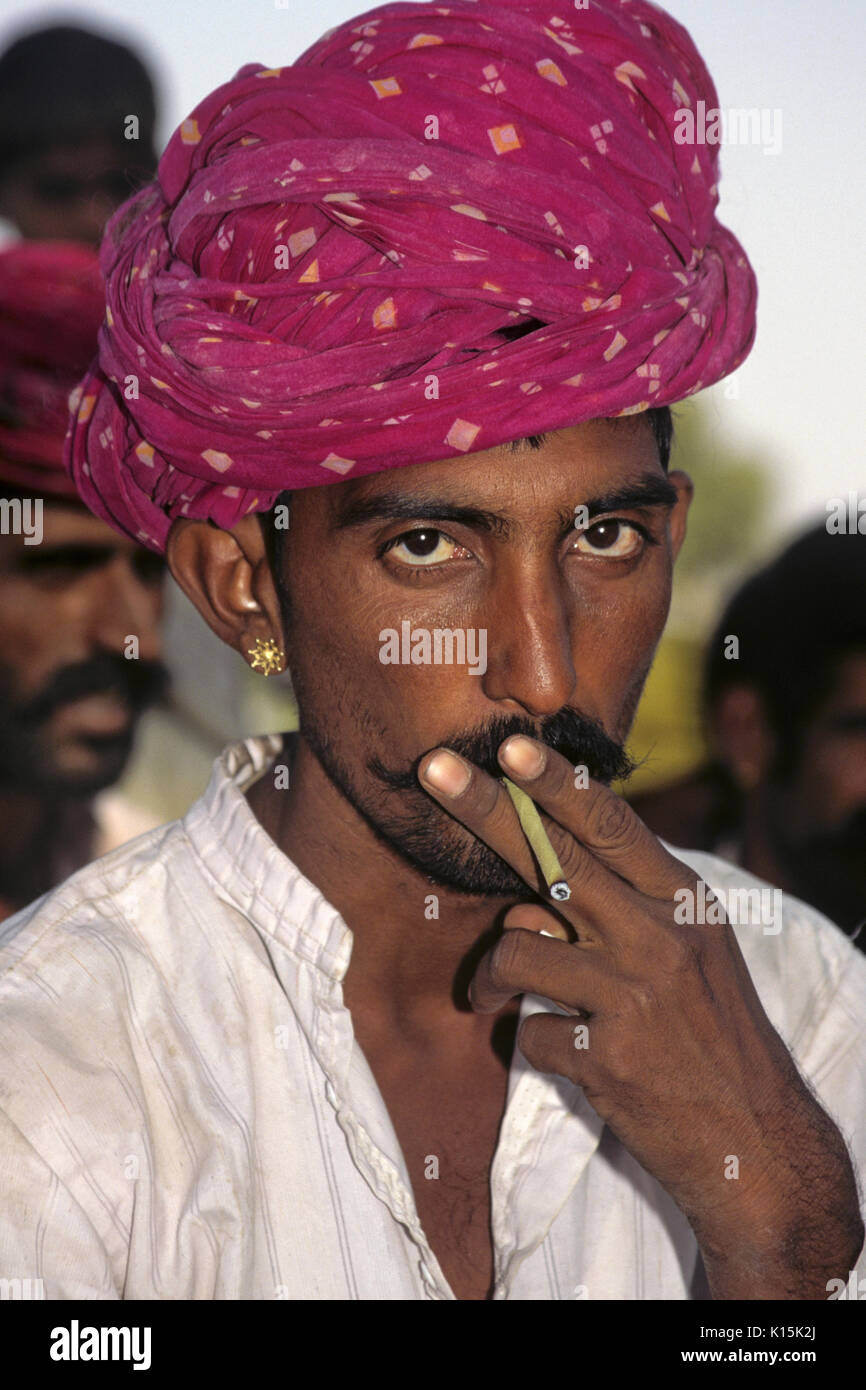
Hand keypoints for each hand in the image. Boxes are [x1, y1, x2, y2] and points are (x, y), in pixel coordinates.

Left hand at [418, 733, 863, 1297]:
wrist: (755, 1142)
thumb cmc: (712, 1036)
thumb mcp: (690, 954)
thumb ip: (623, 909)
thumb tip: (532, 889)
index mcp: (682, 902)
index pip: (611, 825)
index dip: (555, 783)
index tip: (509, 746)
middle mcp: (660, 936)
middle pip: (552, 858)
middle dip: (484, 809)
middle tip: (432, 769)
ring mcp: (633, 995)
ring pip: (518, 945)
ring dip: (493, 976)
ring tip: (497, 997)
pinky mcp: (607, 1056)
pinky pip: (527, 1031)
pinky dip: (533, 1044)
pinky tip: (569, 1057)